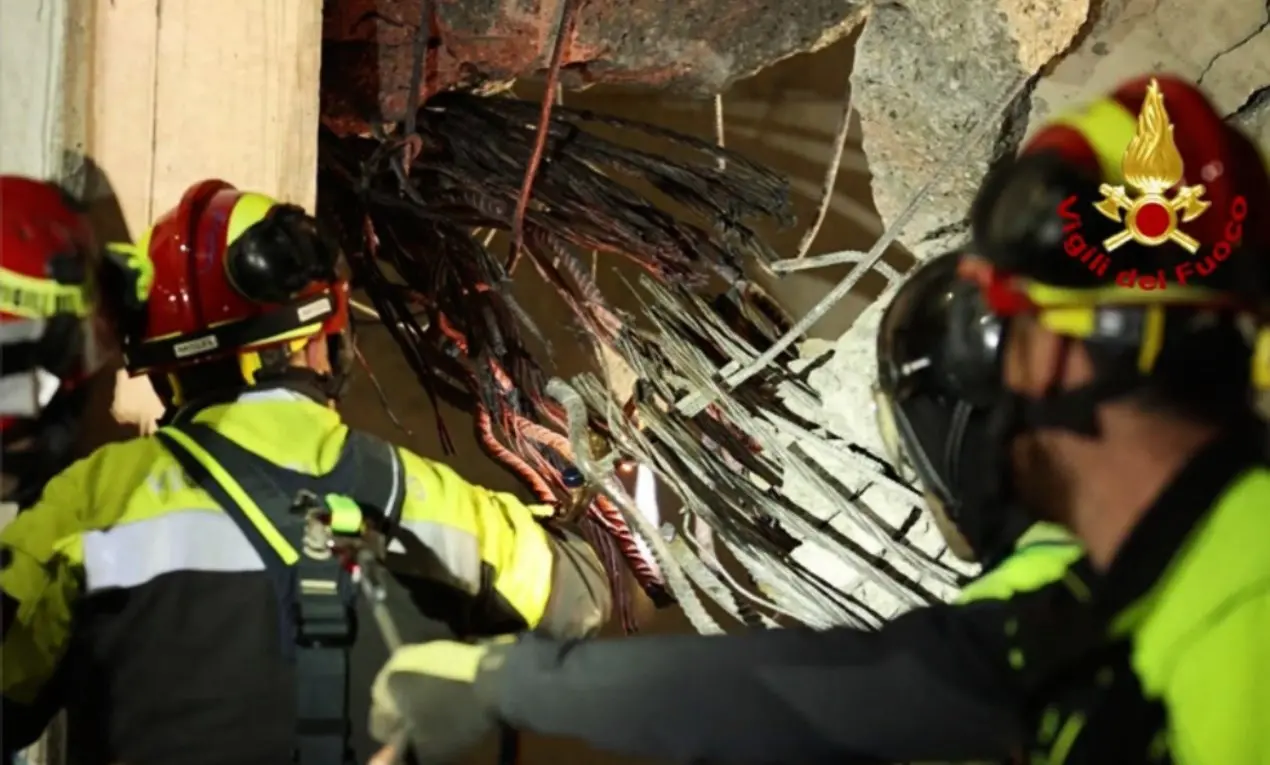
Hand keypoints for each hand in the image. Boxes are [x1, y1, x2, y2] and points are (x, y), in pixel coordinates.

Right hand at [369, 636, 513, 763]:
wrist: (500, 679)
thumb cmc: (456, 717)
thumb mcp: (427, 749)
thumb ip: (404, 754)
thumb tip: (397, 753)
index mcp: (384, 685)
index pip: (378, 724)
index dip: (396, 743)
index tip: (414, 749)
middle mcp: (397, 661)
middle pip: (394, 701)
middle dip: (407, 718)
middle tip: (427, 733)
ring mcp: (423, 649)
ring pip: (414, 685)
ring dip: (422, 702)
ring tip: (443, 717)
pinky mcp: (447, 645)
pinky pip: (433, 674)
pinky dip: (439, 688)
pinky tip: (456, 699)